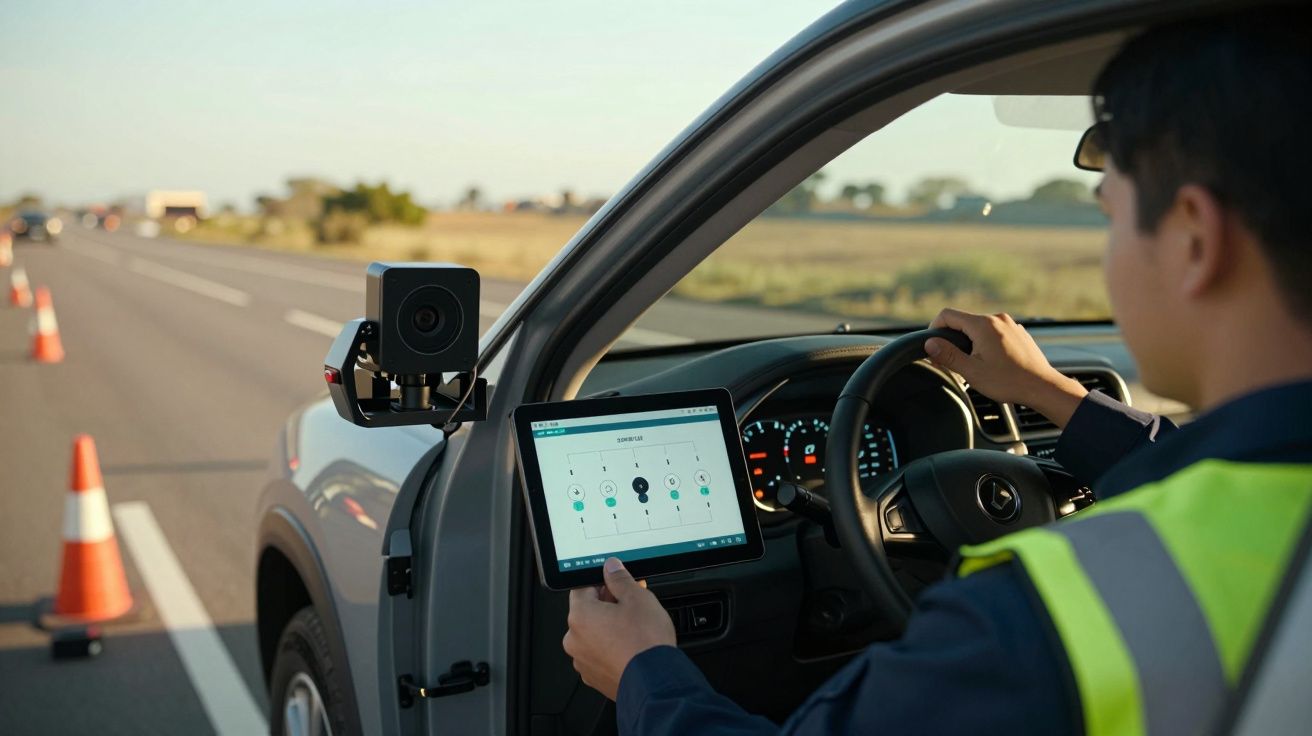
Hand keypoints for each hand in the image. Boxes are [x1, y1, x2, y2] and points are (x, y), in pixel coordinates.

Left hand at [562, 557, 675, 699]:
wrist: (655, 681)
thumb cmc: (645, 642)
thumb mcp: (637, 598)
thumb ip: (620, 579)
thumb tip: (611, 568)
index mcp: (580, 616)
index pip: (582, 588)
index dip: (602, 583)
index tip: (615, 584)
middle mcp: (575, 640)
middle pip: (588, 612)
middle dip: (608, 605)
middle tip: (631, 604)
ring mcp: (583, 661)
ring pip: (593, 635)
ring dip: (609, 628)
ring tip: (634, 627)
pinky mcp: (594, 677)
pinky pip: (599, 655)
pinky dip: (611, 649)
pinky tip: (630, 646)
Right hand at [924, 309, 1088, 429]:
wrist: (1042, 387)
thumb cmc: (1009, 381)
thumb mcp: (972, 371)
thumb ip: (948, 355)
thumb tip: (930, 344)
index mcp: (983, 325)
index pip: (947, 315)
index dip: (934, 329)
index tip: (933, 346)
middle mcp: (997, 319)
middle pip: (963, 322)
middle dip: (953, 340)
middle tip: (951, 362)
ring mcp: (1010, 325)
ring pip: (979, 329)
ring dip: (970, 343)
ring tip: (974, 366)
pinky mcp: (1018, 333)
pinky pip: (994, 333)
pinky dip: (986, 344)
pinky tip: (992, 363)